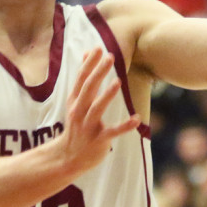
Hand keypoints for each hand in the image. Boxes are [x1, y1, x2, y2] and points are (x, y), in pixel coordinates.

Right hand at [59, 48, 139, 175]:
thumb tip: (86, 53)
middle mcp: (79, 112)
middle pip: (88, 89)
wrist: (69, 157)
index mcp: (74, 102)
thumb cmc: (77, 126)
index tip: (98, 49)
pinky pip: (113, 132)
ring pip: (97, 109)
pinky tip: (137, 119)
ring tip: (118, 82)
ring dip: (107, 95)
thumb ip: (83, 79)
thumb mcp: (75, 103)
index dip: (89, 64)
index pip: (81, 79)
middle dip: (98, 73)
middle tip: (110, 57)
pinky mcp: (99, 140)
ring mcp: (89, 127)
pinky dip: (125, 126)